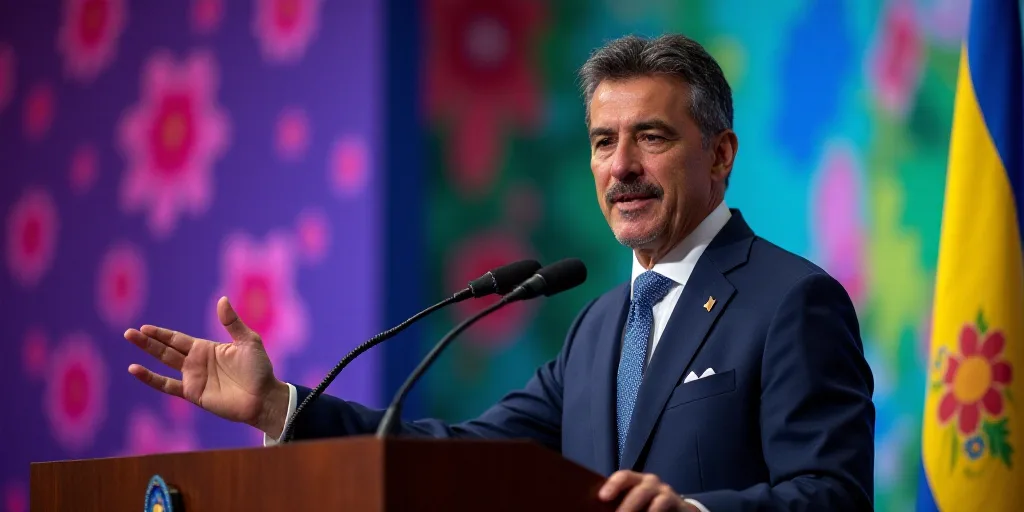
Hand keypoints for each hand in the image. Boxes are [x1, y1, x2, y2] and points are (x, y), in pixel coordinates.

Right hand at [124, 296, 290, 437]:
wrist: (263, 397)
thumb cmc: (259, 369)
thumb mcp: (248, 341)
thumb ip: (232, 323)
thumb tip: (222, 299)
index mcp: (206, 348)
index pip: (178, 338)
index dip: (161, 333)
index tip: (145, 327)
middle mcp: (196, 362)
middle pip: (166, 348)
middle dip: (148, 341)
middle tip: (129, 333)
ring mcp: (193, 378)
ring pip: (164, 362)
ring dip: (147, 353)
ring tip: (130, 343)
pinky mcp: (193, 393)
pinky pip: (167, 385)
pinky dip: (150, 378)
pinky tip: (135, 370)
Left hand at [599, 471, 696, 511]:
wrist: (675, 510)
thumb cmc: (644, 506)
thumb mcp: (631, 502)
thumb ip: (617, 504)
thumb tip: (599, 510)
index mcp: (634, 480)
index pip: (624, 476)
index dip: (613, 485)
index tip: (602, 498)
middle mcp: (650, 482)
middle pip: (639, 490)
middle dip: (628, 507)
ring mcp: (665, 492)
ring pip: (657, 501)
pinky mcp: (679, 504)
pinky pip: (666, 507)